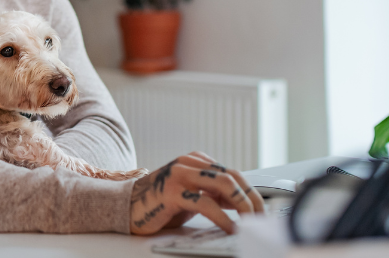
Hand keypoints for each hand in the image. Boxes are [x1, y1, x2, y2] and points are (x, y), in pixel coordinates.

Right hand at [128, 151, 264, 234]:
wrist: (126, 207)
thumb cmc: (159, 204)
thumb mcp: (191, 194)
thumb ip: (214, 193)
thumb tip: (244, 204)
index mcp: (194, 161)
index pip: (233, 173)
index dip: (251, 193)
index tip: (262, 211)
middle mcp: (188, 164)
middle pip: (231, 177)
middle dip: (251, 199)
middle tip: (260, 218)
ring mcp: (179, 175)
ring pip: (223, 185)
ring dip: (242, 206)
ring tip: (249, 223)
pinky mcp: (172, 192)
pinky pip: (206, 203)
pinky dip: (223, 218)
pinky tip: (230, 228)